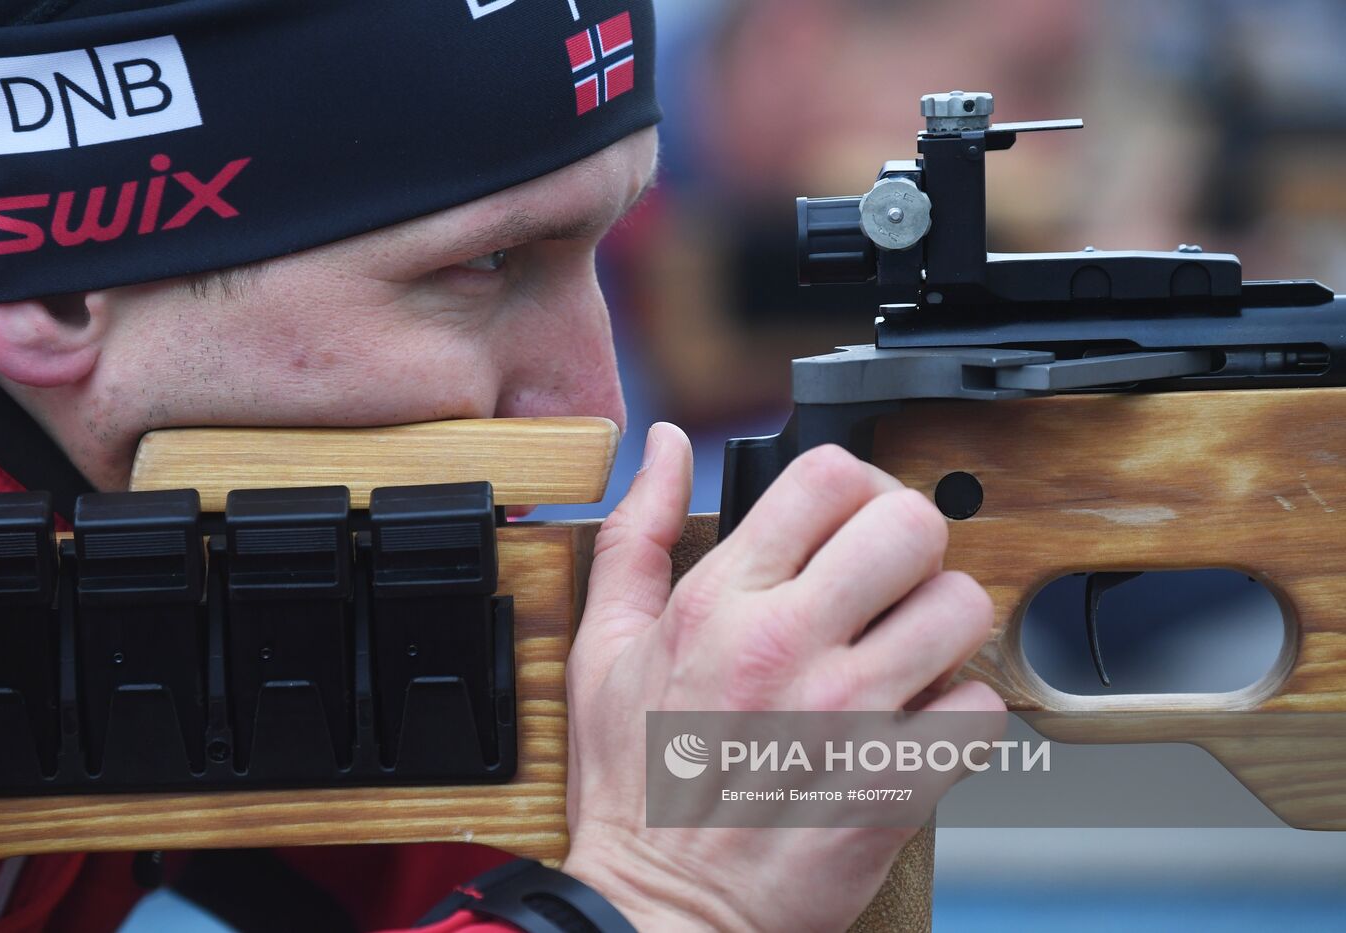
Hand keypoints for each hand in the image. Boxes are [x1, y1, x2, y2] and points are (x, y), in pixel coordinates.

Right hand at [560, 423, 1004, 931]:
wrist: (662, 908)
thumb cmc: (634, 785)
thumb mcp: (603, 645)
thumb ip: (636, 531)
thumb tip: (663, 446)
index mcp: (722, 601)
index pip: (828, 477)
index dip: (851, 486)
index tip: (847, 520)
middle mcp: (790, 645)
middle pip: (913, 525)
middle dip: (910, 544)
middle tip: (890, 581)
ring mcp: (849, 715)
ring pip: (963, 608)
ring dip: (944, 626)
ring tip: (907, 653)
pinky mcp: (895, 782)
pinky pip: (981, 709)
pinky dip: (962, 713)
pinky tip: (918, 722)